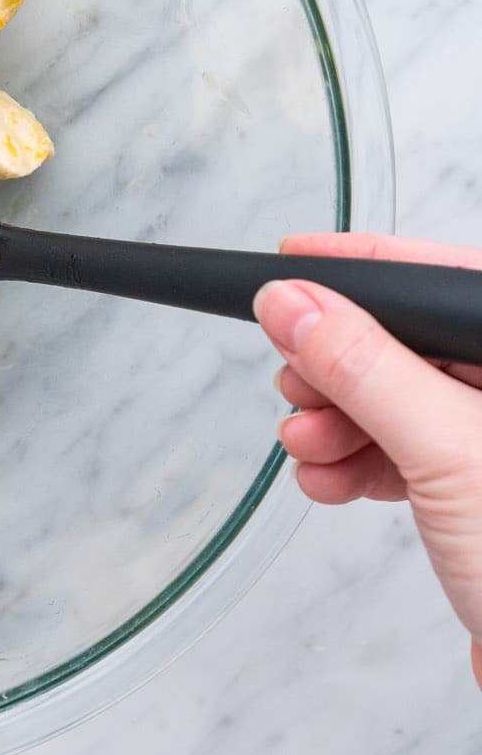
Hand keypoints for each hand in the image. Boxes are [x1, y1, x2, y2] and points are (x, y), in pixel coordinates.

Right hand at [254, 233, 481, 680]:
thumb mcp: (447, 451)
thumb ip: (364, 367)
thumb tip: (292, 304)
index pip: (439, 280)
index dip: (363, 268)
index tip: (292, 264)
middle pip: (409, 343)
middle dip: (337, 366)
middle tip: (296, 384)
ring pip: (397, 401)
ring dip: (337, 422)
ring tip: (310, 446)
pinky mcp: (479, 490)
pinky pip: (402, 452)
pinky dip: (356, 463)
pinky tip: (332, 479)